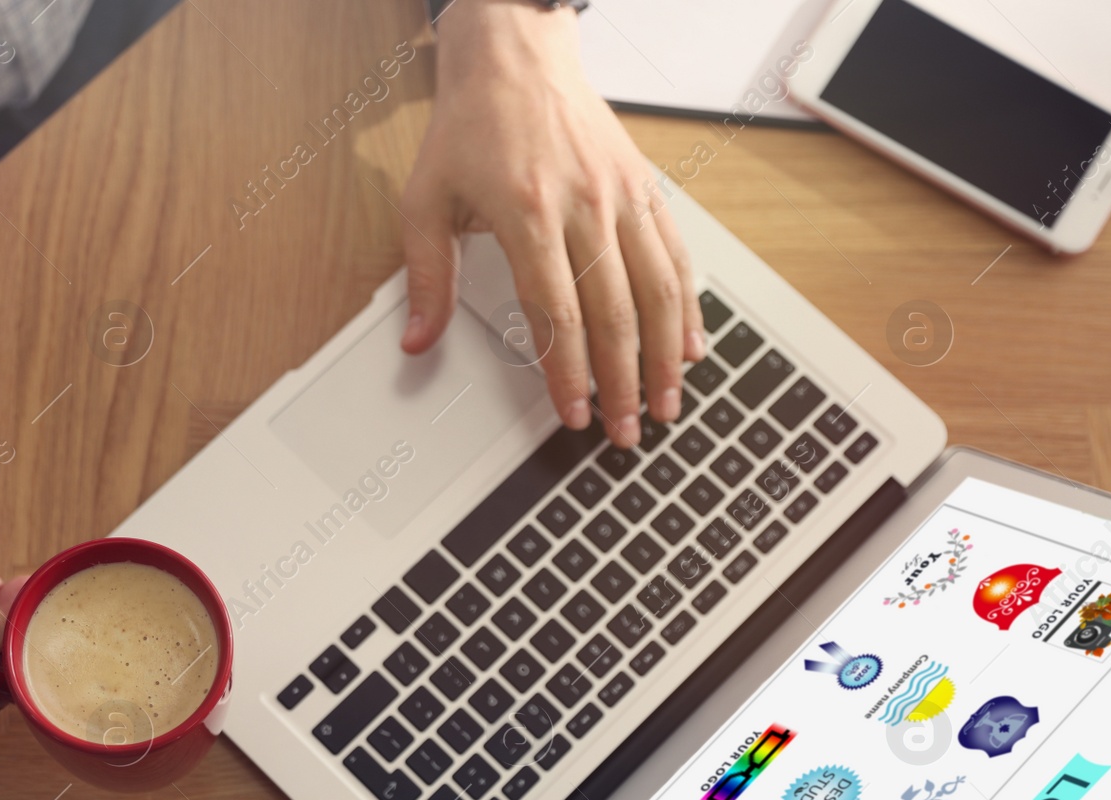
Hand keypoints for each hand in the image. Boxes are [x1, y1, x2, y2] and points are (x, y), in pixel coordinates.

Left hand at [400, 0, 704, 447]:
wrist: (517, 55)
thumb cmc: (470, 127)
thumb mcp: (425, 199)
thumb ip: (425, 276)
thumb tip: (417, 341)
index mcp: (528, 212)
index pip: (555, 313)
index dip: (567, 372)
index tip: (573, 414)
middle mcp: (585, 206)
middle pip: (615, 313)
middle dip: (623, 383)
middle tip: (627, 432)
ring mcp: (623, 197)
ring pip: (659, 290)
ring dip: (666, 356)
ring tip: (668, 404)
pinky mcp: (646, 189)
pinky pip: (676, 257)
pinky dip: (689, 307)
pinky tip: (692, 345)